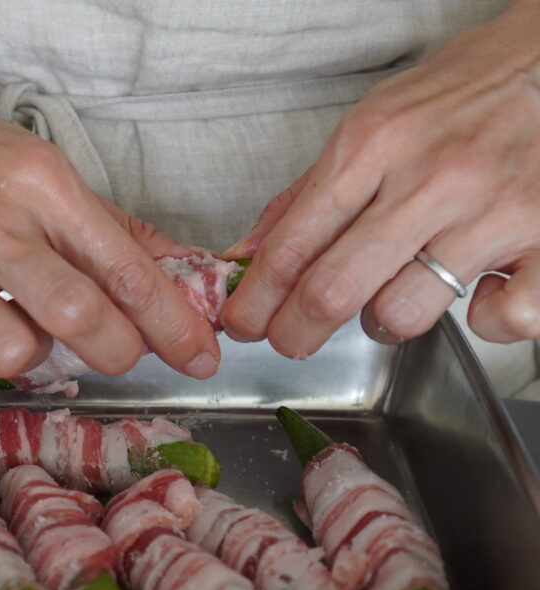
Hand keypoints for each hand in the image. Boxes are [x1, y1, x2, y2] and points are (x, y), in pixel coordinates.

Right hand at [0, 50, 219, 427]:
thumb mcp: (41, 165)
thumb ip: (111, 226)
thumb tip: (182, 270)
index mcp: (35, 184)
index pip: (124, 268)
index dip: (174, 324)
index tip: (198, 354)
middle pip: (76, 316)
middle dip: (120, 351)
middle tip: (118, 350)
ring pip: (7, 355)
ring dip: (34, 363)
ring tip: (26, 336)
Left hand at [221, 0, 539, 356]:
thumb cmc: (460, 93)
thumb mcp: (370, 123)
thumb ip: (306, 193)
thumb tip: (249, 253)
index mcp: (374, 144)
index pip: (290, 246)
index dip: (255, 300)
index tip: (242, 323)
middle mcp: (430, 179)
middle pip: (333, 290)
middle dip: (294, 332)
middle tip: (289, 340)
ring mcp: (492, 211)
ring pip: (402, 313)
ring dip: (380, 324)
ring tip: (384, 303)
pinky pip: (503, 318)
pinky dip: (484, 322)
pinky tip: (475, 295)